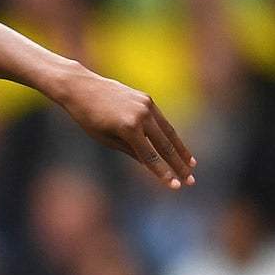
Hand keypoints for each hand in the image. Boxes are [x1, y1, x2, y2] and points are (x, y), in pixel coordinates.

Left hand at [53, 67, 196, 189]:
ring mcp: (146, 104)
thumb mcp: (106, 139)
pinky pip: (161, 120)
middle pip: (165, 145)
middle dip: (178, 165)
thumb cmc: (88, 118)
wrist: (82, 87)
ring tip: (192, 165)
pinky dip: (170, 134)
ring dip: (181, 149)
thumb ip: (130, 151)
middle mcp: (141, 115)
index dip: (164, 173)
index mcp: (128, 128)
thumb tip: (149, 164)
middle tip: (191, 181)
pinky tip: (178, 146)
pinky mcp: (147, 98)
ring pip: (168, 131)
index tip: (176, 186)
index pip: (150, 156)